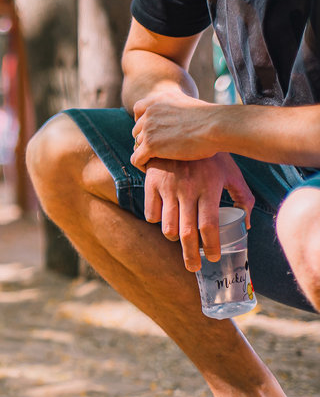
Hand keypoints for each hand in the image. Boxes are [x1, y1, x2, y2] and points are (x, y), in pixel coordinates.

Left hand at [131, 94, 220, 168]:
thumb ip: (176, 110)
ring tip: (157, 160)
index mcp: (159, 100)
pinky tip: (150, 169)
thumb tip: (176, 120)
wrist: (217, 126)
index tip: (153, 132)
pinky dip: (141, 165)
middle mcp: (150, 112)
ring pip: (137, 145)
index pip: (138, 110)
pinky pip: (136, 159)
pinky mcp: (150, 145)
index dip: (142, 122)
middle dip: (145, 140)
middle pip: (137, 130)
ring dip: (145, 153)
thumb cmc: (212, 120)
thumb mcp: (188, 106)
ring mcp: (149, 128)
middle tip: (158, 151)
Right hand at [141, 155, 254, 271]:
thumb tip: (245, 224)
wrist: (184, 129)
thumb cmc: (212, 156)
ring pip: (167, 227)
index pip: (210, 225)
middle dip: (191, 256)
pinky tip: (165, 220)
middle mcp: (188, 189)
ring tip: (181, 242)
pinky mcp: (152, 183)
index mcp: (209, 188)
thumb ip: (242, 197)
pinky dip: (157, 222)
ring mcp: (168, 187)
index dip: (212, 246)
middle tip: (194, 268)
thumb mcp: (231, 172)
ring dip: (174, 239)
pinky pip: (151, 213)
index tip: (214, 258)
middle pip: (187, 233)